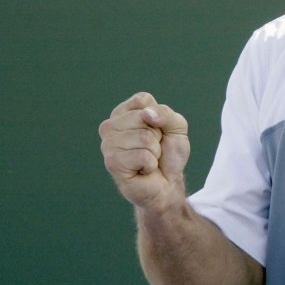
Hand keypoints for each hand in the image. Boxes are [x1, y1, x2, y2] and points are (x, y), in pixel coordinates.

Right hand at [99, 92, 189, 211]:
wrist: (167, 183)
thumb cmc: (168, 153)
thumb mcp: (176, 127)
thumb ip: (166, 114)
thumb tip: (147, 114)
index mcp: (122, 112)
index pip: (143, 100)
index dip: (159, 117)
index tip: (157, 130)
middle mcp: (110, 127)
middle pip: (143, 118)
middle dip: (157, 135)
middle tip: (153, 148)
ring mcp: (108, 145)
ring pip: (144, 137)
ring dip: (154, 152)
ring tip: (148, 159)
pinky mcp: (112, 163)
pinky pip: (143, 156)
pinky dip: (151, 164)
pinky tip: (143, 170)